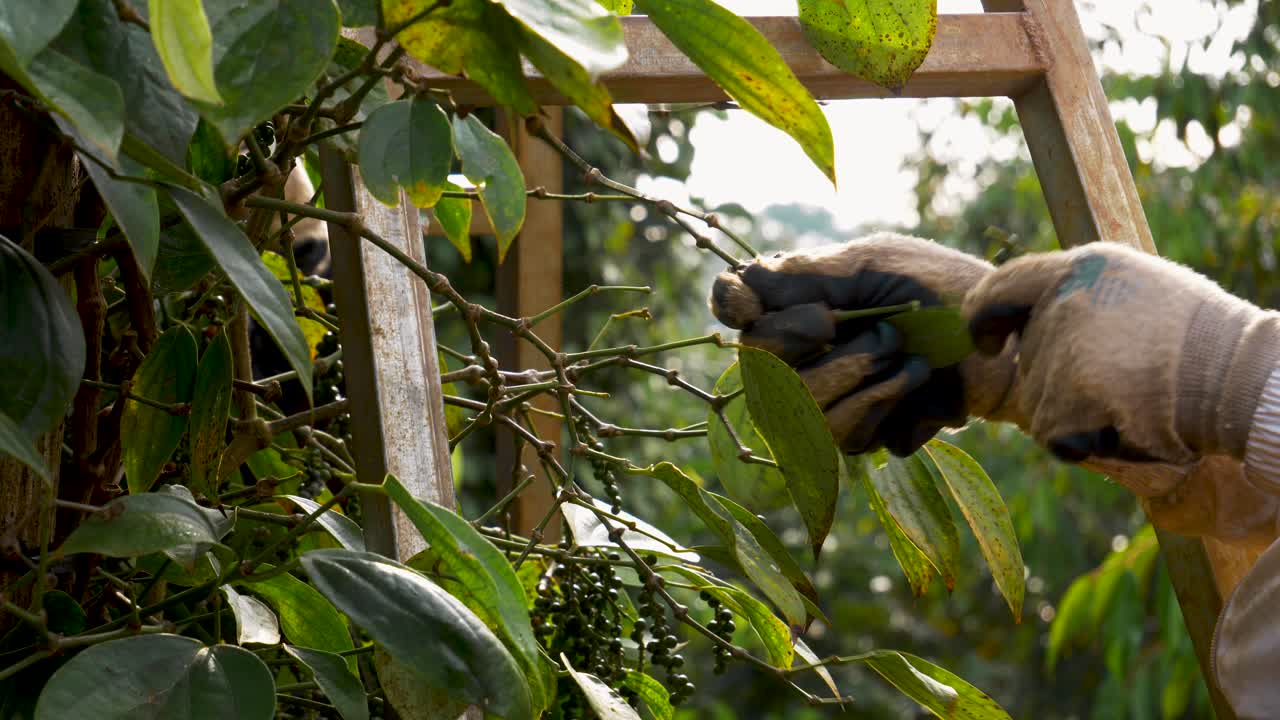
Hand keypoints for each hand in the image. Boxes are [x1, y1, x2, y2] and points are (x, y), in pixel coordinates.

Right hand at [710, 232, 1018, 455]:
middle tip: (885, 332)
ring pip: (802, 408)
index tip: (781, 310)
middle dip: (833, 351)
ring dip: (867, 378)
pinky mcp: (856, 435)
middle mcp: (796, 350)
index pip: (731, 303)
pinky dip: (890, 406)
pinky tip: (921, 390)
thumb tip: (743, 281)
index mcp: (795, 299)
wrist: (1003, 345)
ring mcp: (821, 398)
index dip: (737, 306)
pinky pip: (843, 436)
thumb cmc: (942, 291)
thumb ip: (807, 275)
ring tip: (913, 360)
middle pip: (762, 366)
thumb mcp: (875, 266)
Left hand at [964, 242, 1279, 464]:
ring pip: (1038, 400)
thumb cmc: (1201, 342)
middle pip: (1028, 357)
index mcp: (1081, 266)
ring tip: (1134, 397)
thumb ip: (1080, 298)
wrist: (1241, 379)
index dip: (983, 315)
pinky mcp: (1066, 393)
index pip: (1003, 285)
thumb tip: (1022, 321)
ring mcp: (1062, 346)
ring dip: (1076, 412)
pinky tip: (1126, 424)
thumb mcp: (1136, 291)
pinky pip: (1052, 433)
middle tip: (1125, 379)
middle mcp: (1063, 298)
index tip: (985, 339)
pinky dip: (1083, 441)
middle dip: (1060, 381)